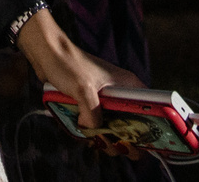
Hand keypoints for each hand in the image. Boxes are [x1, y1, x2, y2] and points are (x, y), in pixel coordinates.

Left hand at [15, 8, 143, 133]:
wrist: (47, 54)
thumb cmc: (68, 63)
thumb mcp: (83, 89)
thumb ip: (92, 114)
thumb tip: (93, 132)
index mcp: (129, 86)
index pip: (151, 111)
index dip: (148, 130)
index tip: (137, 143)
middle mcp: (121, 94)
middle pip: (132, 126)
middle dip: (120, 139)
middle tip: (106, 141)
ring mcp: (105, 101)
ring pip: (112, 129)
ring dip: (101, 137)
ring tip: (89, 136)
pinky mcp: (91, 106)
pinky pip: (95, 125)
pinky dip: (88, 131)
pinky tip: (77, 128)